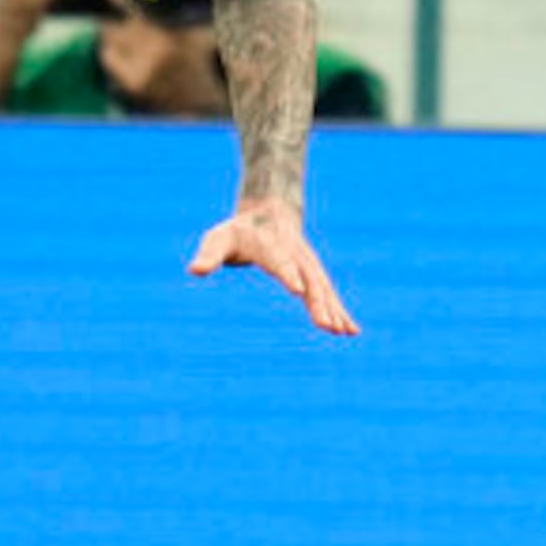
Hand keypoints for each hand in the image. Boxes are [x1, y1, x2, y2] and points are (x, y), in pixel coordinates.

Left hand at [187, 197, 359, 336]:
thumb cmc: (236, 232)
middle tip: (326, 325)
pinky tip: (350, 330)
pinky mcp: (314, 274)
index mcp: (269, 246)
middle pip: (308, 279)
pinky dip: (340, 310)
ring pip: (323, 288)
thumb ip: (209, 255)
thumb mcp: (218, 239)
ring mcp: (307, 264)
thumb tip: (194, 270)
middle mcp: (294, 255)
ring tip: (343, 332)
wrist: (267, 213)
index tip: (297, 290)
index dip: (288, 274)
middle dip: (317, 302)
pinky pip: (328, 293)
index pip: (279, 260)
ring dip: (333, 310)